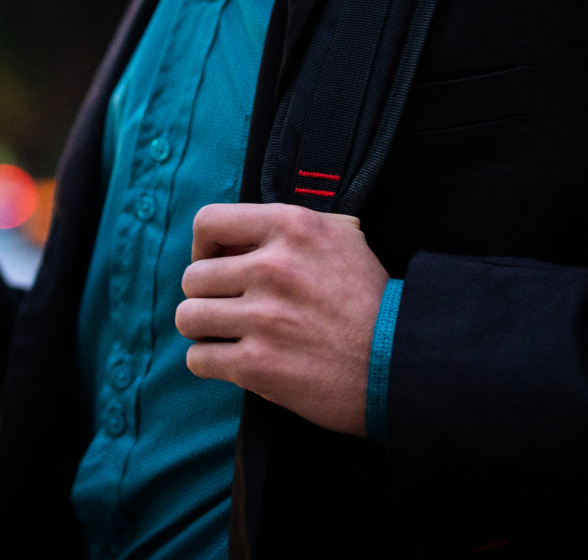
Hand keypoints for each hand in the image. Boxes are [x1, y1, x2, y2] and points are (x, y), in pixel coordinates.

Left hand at [175, 203, 389, 435]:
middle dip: (208, 295)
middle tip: (231, 308)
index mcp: (293, 226)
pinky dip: (210, 362)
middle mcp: (275, 267)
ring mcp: (265, 317)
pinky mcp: (258, 365)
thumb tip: (243, 233)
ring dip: (204, 329)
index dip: (203, 246)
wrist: (399, 364)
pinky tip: (234, 361)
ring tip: (228, 334)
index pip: (208, 221)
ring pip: (188, 316)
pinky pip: (199, 359)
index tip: (216, 263)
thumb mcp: (344, 236)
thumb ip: (293, 227)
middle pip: (193, 276)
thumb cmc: (370, 300)